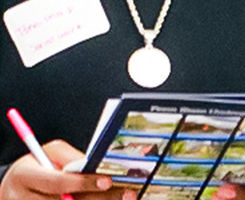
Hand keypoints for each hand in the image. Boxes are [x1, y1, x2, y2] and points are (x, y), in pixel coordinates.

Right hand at [0, 140, 129, 199]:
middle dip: (99, 199)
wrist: (12, 187)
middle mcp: (22, 198)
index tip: (108, 181)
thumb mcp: (50, 154)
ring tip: (121, 199)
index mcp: (25, 175)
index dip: (83, 183)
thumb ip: (71, 159)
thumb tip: (96, 165)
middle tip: (126, 194)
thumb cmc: (36, 165)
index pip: (57, 182)